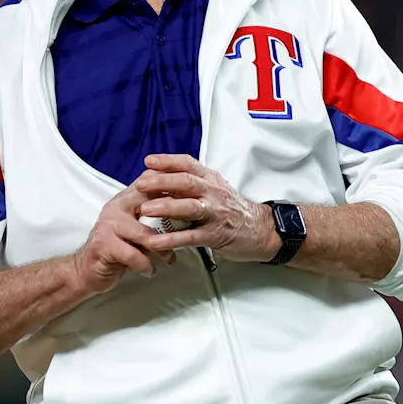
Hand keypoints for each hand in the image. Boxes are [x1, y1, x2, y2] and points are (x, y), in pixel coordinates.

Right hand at [70, 185, 177, 296]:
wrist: (87, 268)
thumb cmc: (118, 247)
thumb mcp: (137, 227)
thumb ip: (154, 217)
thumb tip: (186, 212)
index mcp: (126, 197)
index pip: (151, 183)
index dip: (173, 188)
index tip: (193, 199)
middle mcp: (116, 206)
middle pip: (150, 203)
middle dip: (173, 217)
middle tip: (188, 231)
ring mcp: (108, 224)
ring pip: (145, 234)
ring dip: (162, 250)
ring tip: (170, 259)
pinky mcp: (103, 244)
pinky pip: (133, 255)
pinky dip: (146, 265)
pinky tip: (150, 270)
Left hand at [133, 154, 278, 262]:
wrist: (261, 230)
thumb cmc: (232, 209)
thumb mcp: (214, 189)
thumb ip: (192, 184)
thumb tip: (159, 179)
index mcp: (211, 179)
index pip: (188, 164)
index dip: (168, 161)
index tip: (148, 161)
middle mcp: (213, 193)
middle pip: (186, 182)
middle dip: (161, 182)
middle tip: (140, 184)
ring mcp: (215, 214)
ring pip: (189, 207)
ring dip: (166, 207)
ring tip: (145, 209)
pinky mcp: (215, 235)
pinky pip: (191, 237)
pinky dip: (171, 240)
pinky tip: (155, 242)